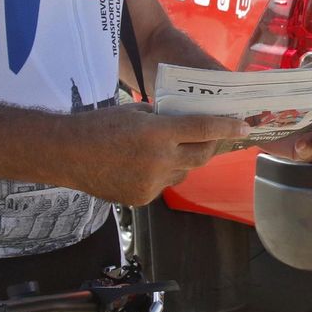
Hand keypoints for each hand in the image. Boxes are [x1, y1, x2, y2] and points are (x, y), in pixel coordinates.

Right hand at [73, 103, 249, 206]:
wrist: (67, 154)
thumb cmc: (99, 125)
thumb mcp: (136, 113)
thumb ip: (164, 120)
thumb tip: (187, 125)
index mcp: (158, 133)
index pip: (204, 130)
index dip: (228, 128)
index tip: (244, 126)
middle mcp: (159, 160)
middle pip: (201, 156)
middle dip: (210, 146)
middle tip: (211, 138)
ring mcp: (151, 183)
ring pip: (183, 173)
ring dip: (182, 161)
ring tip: (164, 151)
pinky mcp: (143, 198)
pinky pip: (164, 185)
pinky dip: (162, 174)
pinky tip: (142, 166)